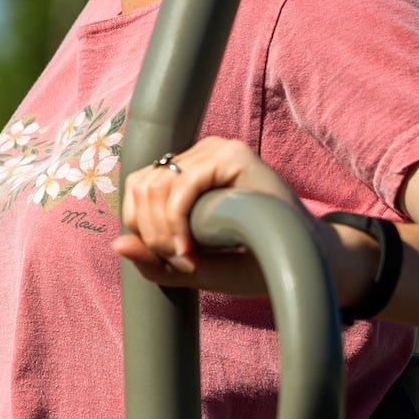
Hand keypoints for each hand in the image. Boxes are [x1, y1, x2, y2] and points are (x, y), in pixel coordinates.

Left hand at [113, 136, 319, 297]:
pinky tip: (191, 248)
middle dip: (149, 231)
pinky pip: (183, 182)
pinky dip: (177, 220)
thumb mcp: (192, 268)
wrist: (303, 263)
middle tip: (176, 262)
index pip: (137, 187)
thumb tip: (115, 245)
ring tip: (186, 257)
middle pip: (142, 184)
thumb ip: (155, 261)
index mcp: (183, 173)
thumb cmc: (249, 262)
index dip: (138, 224)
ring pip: (157, 183)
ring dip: (162, 229)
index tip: (164, 258)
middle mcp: (197, 155)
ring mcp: (216, 150)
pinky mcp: (234, 155)